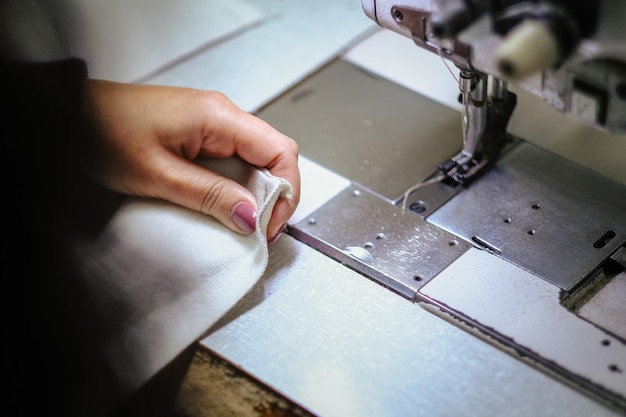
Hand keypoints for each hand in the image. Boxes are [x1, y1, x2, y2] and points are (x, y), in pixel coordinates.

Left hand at [81, 80, 299, 240]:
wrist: (69, 117)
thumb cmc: (102, 132)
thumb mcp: (158, 174)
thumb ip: (211, 195)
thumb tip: (252, 217)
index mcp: (218, 116)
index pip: (280, 150)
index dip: (286, 190)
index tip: (270, 224)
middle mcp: (221, 115)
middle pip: (272, 156)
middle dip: (271, 196)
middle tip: (253, 228)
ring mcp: (211, 124)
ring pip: (253, 161)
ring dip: (251, 194)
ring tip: (235, 220)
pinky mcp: (199, 135)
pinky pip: (231, 162)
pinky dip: (232, 187)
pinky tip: (220, 204)